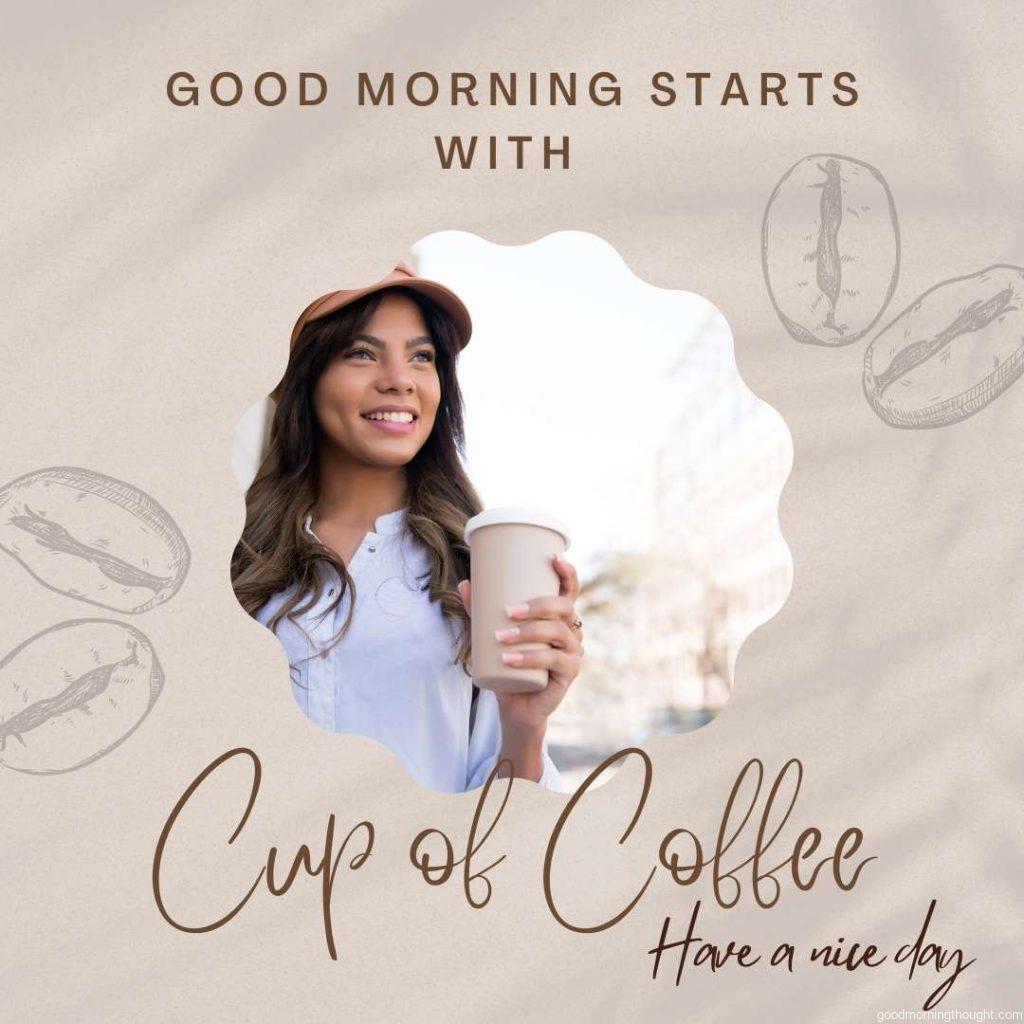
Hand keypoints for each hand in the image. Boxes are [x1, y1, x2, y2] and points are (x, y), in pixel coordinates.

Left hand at [457, 553, 583, 734]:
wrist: (515, 704)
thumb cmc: (507, 664)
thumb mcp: (491, 634)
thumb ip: (480, 611)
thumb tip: (464, 584)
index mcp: (558, 616)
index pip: (569, 590)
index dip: (567, 573)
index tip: (554, 558)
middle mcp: (570, 630)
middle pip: (564, 608)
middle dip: (538, 605)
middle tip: (508, 612)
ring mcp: (573, 652)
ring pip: (557, 633)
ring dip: (528, 633)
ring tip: (501, 638)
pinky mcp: (569, 673)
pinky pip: (553, 661)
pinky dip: (529, 659)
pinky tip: (510, 659)